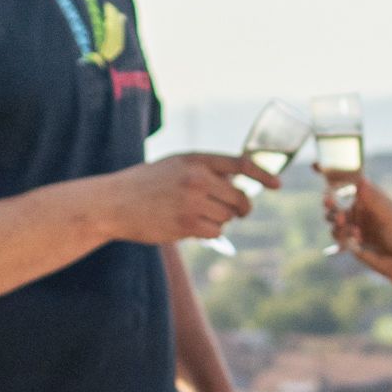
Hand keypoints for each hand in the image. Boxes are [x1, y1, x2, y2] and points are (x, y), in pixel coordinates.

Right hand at [108, 152, 264, 246]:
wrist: (113, 202)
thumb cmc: (145, 185)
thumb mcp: (175, 165)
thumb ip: (204, 169)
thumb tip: (239, 182)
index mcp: (196, 159)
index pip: (240, 164)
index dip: (263, 175)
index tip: (277, 185)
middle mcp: (197, 178)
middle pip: (239, 198)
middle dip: (240, 208)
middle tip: (236, 212)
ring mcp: (193, 201)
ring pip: (228, 217)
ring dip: (219, 221)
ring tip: (196, 216)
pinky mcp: (187, 224)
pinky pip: (216, 232)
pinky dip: (209, 233)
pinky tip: (189, 226)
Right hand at [326, 171, 391, 291]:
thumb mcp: (390, 213)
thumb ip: (372, 197)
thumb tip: (359, 176)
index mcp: (371, 200)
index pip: (348, 183)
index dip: (332, 174)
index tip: (315, 165)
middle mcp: (362, 212)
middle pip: (336, 202)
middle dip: (328, 200)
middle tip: (328, 200)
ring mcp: (356, 229)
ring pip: (334, 220)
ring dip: (336, 220)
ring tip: (346, 224)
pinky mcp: (353, 246)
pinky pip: (339, 237)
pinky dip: (343, 235)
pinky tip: (356, 238)